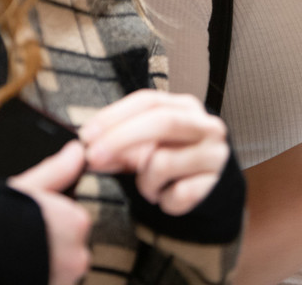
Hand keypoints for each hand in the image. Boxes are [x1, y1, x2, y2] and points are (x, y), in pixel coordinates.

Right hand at [8, 141, 91, 284]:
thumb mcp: (25, 186)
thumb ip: (57, 170)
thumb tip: (78, 150)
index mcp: (77, 222)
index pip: (72, 220)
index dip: (47, 220)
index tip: (25, 221)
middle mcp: (79, 255)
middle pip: (67, 248)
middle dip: (47, 246)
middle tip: (17, 240)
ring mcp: (65, 280)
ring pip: (57, 269)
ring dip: (42, 265)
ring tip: (11, 257)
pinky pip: (48, 281)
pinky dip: (34, 278)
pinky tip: (12, 272)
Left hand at [79, 90, 229, 214]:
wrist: (212, 191)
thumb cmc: (173, 162)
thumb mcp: (147, 147)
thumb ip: (120, 145)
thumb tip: (87, 150)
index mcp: (185, 107)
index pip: (148, 101)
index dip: (114, 115)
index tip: (86, 135)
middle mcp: (206, 125)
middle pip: (162, 121)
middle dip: (120, 139)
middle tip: (92, 157)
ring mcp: (214, 154)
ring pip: (163, 162)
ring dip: (145, 181)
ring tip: (150, 186)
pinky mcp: (215, 184)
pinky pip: (176, 193)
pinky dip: (164, 200)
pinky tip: (168, 196)